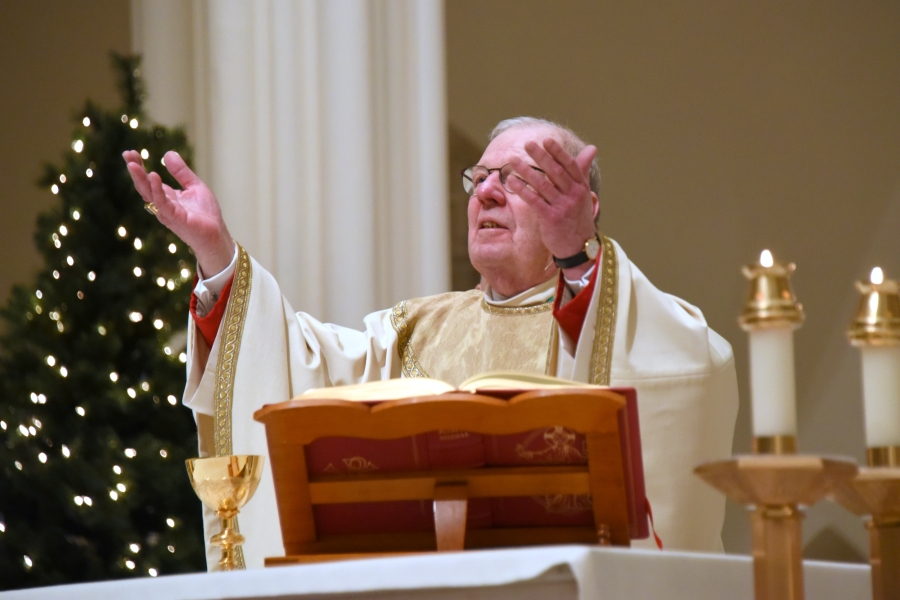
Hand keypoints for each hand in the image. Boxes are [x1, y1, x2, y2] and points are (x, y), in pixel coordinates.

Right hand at [123, 150, 234, 276]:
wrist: (217, 236)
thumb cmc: (206, 215)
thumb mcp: (194, 186)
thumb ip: (181, 172)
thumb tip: (168, 153)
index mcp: (167, 196)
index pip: (149, 180)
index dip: (140, 166)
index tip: (131, 153)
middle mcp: (163, 204)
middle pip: (144, 186)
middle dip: (135, 170)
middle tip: (127, 154)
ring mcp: (167, 212)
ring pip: (149, 194)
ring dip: (140, 179)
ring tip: (132, 164)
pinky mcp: (175, 218)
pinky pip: (162, 203)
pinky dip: (157, 190)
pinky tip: (154, 176)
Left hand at [506, 138, 598, 276]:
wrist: (579, 247)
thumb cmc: (578, 218)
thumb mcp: (583, 193)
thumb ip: (582, 170)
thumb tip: (591, 148)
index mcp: (581, 187)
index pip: (570, 165)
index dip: (558, 152)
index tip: (547, 140)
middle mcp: (573, 195)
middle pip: (555, 172)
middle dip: (541, 156)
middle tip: (528, 144)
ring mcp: (562, 207)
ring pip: (543, 185)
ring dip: (526, 171)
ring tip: (513, 160)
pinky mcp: (551, 219)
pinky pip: (534, 201)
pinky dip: (523, 190)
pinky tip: (512, 181)